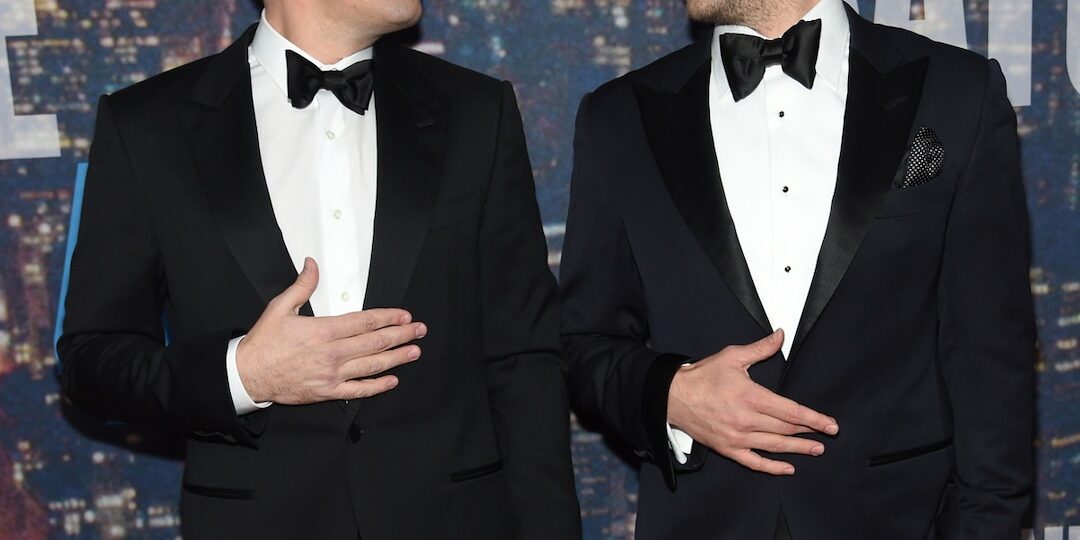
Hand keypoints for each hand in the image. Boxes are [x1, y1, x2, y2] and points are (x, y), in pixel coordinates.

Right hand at [236, 257, 424, 403]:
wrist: (247, 375)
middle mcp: (332, 353)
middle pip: (375, 342)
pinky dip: (377, 386)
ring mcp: (331, 374)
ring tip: (414, 351)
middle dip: (401, 335)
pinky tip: (392, 380)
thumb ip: (302, 286)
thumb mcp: (280, 307)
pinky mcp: (327, 391)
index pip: (365, 321)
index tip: (404, 315)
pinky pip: (358, 390)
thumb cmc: (264, 342)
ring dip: (396, 358)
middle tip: (420, 330)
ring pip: (372, 365)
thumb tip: (312, 264)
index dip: (388, 317)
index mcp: (323, 330)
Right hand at [667, 329, 838, 474]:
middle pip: (786, 429)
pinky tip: (788, 468)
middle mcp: (746, 420)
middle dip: (810, 433)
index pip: (791, 411)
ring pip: (775, 446)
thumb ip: (760, 348)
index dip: (814, 419)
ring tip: (816, 450)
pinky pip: (754, 462)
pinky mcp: (727, 448)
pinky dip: (773, 467)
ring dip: (799, 449)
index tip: (830, 424)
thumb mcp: (732, 357)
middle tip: (827, 435)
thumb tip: (780, 335)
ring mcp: (737, 437)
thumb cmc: (702, 376)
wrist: (672, 396)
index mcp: (751, 396)